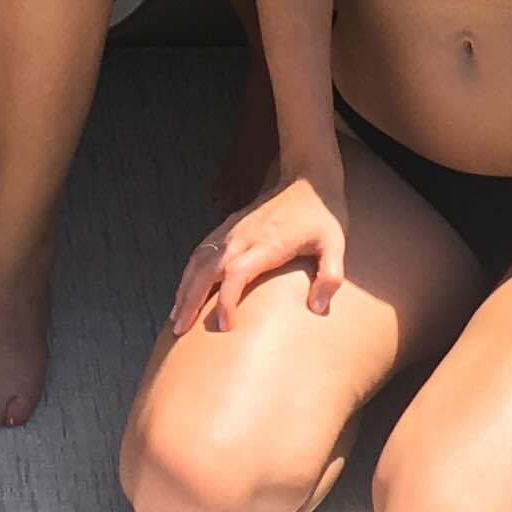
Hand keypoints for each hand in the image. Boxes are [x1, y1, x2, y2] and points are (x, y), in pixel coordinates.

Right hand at [168, 174, 346, 336]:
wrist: (307, 180)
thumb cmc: (322, 217)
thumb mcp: (336, 245)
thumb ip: (330, 277)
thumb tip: (317, 308)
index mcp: (268, 242)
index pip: (237, 272)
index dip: (227, 300)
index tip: (224, 326)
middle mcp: (244, 236)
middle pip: (208, 269)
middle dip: (191, 300)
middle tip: (179, 331)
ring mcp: (233, 230)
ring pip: (199, 260)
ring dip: (184, 288)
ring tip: (175, 317)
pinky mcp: (229, 227)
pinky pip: (202, 251)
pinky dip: (188, 273)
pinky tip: (183, 291)